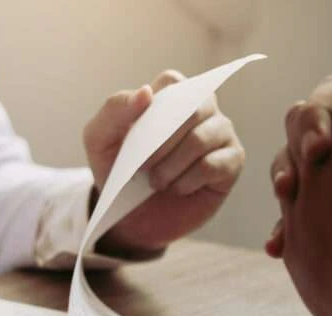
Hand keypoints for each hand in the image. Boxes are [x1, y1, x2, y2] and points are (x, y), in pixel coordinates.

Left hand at [83, 70, 244, 257]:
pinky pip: (211, 165)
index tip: (135, 133)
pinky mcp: (232, 161)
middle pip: (192, 109)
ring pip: (200, 139)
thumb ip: (115, 110)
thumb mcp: (100, 140)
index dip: (153, 106)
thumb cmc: (117, 171)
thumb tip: (146, 92)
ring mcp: (220, 133)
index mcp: (170, 96)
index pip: (172, 82)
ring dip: (170, 167)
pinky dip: (186, 182)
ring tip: (156, 182)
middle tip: (142, 167)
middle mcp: (201, 108)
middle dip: (160, 143)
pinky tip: (177, 188)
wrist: (132, 217)